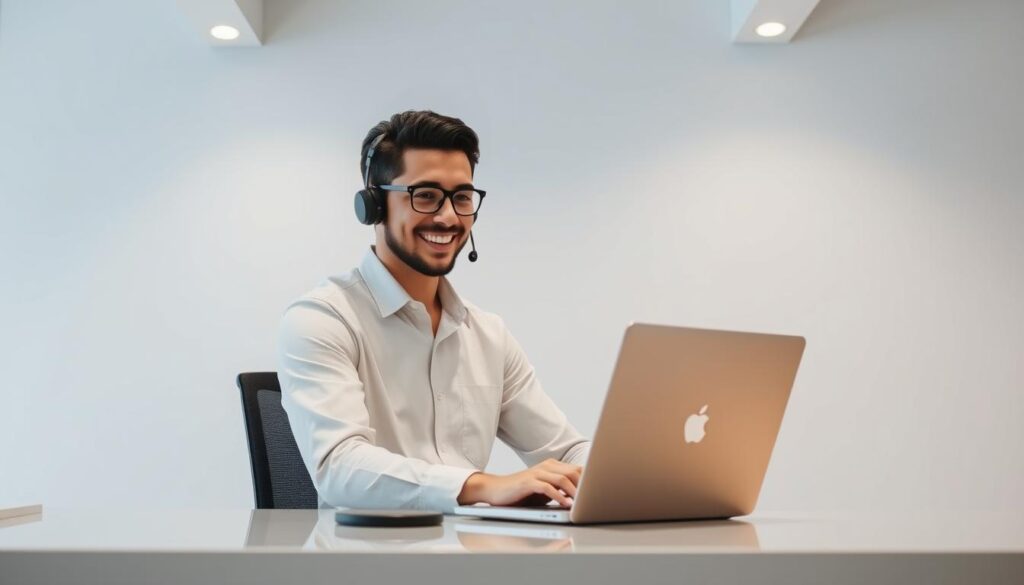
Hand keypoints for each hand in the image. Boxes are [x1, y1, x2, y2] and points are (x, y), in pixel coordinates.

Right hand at [457, 458, 581, 506]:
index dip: (588, 481)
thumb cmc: (521, 492)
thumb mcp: (545, 491)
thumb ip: (561, 490)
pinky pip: (548, 487)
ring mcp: (537, 472)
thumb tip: (580, 498)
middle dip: (585, 486)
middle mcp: (546, 466)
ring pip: (563, 478)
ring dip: (575, 492)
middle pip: (573, 472)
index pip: (577, 470)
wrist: (495, 490)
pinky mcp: (528, 482)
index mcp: (552, 466)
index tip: (598, 493)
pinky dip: (559, 496)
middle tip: (593, 499)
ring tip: (582, 504)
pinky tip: (565, 505)